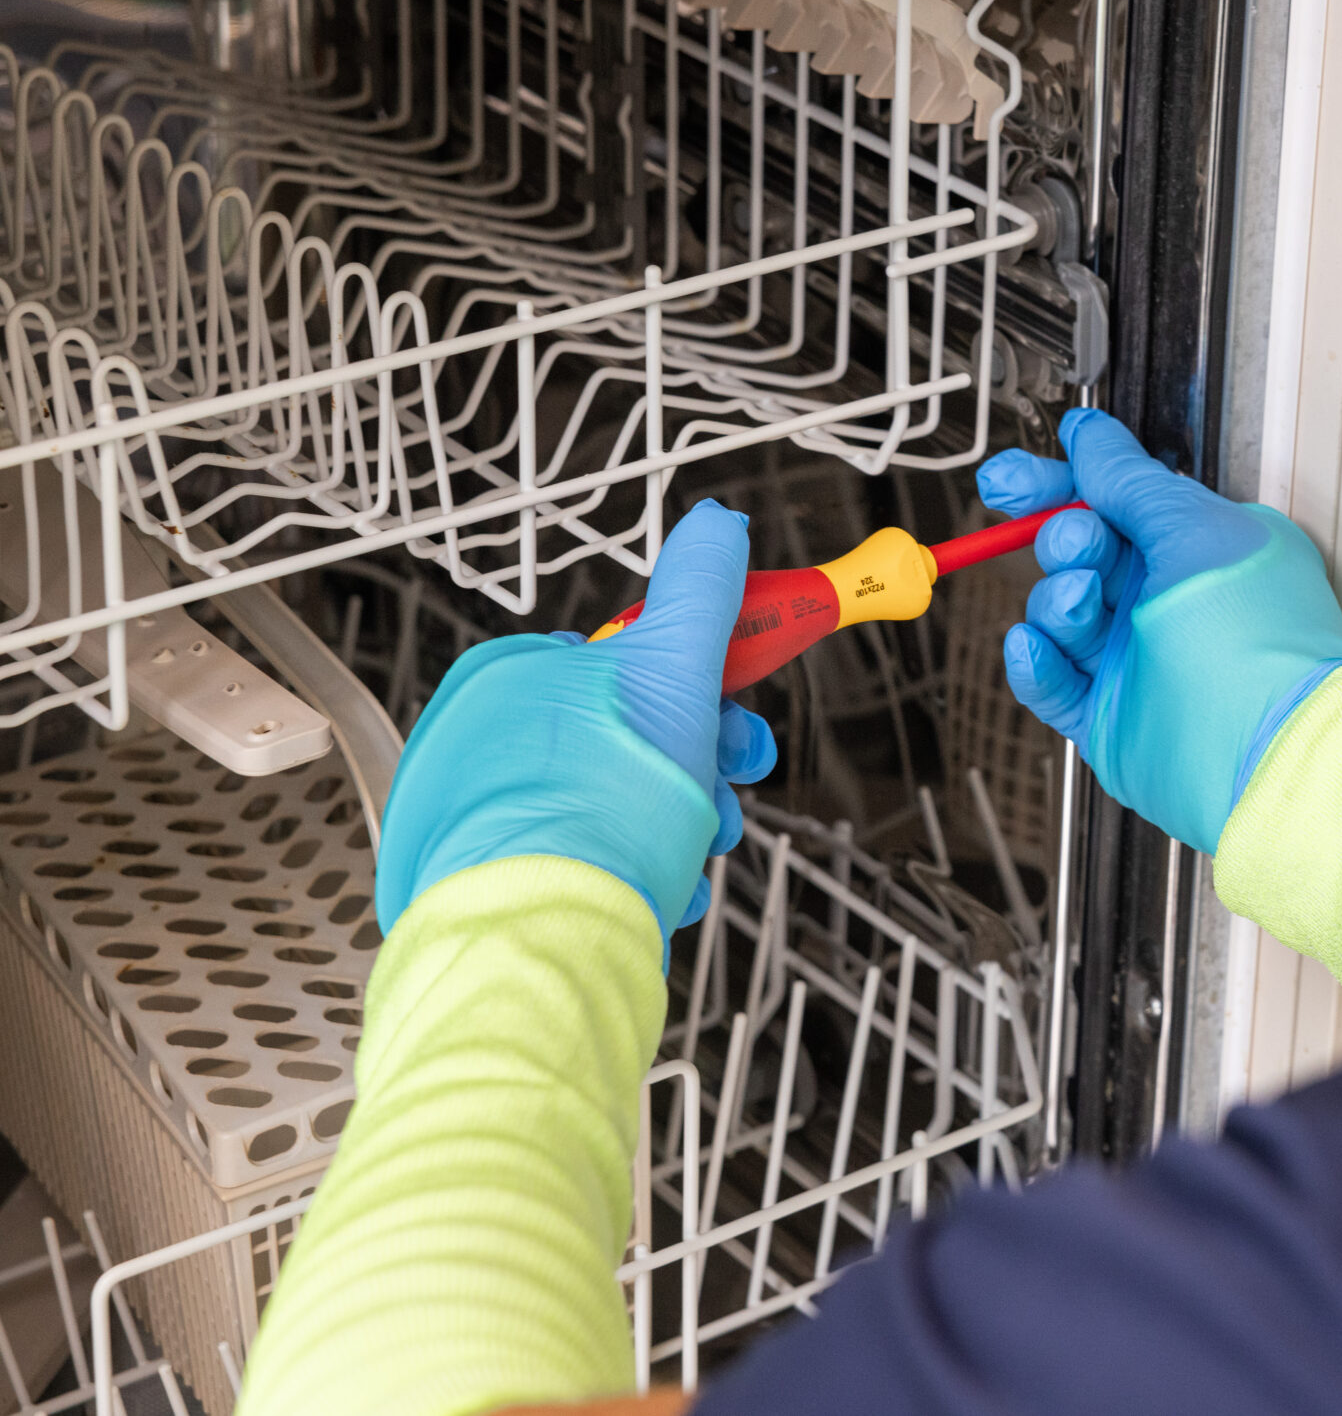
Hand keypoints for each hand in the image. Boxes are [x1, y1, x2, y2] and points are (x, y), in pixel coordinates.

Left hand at [375, 500, 779, 941]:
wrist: (544, 936)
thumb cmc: (599, 806)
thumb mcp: (672, 670)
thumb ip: (700, 590)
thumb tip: (718, 525)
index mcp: (513, 677)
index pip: (628, 663)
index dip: (702, 690)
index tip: (738, 716)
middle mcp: (483, 742)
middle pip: (631, 736)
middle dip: (700, 765)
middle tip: (729, 786)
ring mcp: (484, 820)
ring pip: (617, 805)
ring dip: (681, 824)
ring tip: (697, 850)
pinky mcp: (492, 886)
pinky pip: (585, 863)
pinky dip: (636, 874)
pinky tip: (660, 890)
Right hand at [978, 408, 1341, 850]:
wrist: (1265, 748)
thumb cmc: (1254, 634)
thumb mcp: (1192, 526)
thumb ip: (1129, 480)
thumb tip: (1088, 436)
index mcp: (1199, 546)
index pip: (1115, 500)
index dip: (1058, 484)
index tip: (1011, 480)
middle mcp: (1167, 600)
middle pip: (1079, 551)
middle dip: (1060, 539)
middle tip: (1075, 544)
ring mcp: (1135, 659)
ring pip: (1059, 610)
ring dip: (1057, 598)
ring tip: (1084, 603)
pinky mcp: (1107, 714)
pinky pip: (1048, 678)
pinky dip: (1034, 659)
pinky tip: (1035, 645)